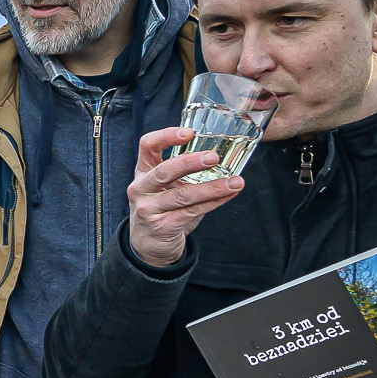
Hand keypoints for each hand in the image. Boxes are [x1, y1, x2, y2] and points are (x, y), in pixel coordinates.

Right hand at [124, 128, 242, 267]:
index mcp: (142, 172)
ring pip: (183, 195)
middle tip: (213, 157)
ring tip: (235, 182)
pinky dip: (214, 202)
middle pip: (163, 171)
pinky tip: (228, 194)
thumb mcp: (163, 186)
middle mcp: (141, 188)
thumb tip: (222, 154)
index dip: (166, 136)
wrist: (148, 244)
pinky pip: (192, 211)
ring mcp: (149, 209)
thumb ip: (182, 171)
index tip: (189, 133)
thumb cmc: (162, 208)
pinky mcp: (162, 226)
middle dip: (190, 162)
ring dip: (212, 187)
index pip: (147, 146)